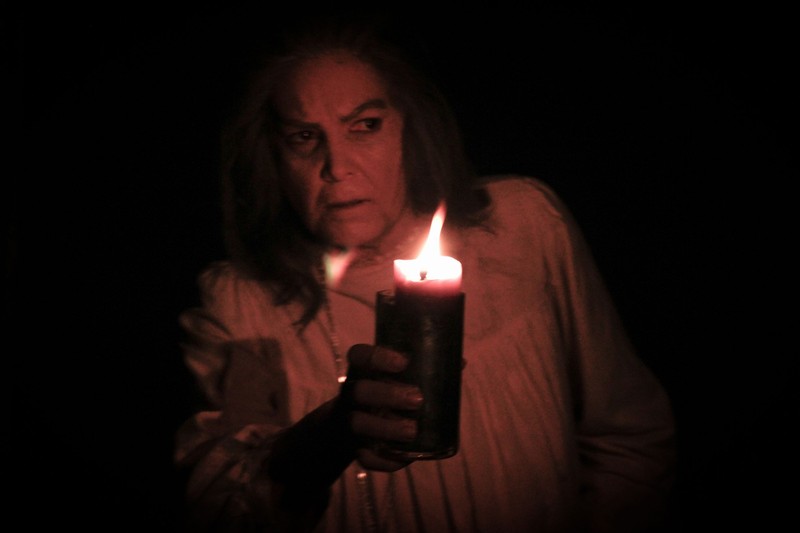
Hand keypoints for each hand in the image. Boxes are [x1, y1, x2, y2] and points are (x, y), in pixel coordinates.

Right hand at [342, 344, 423, 471]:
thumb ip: (425, 371)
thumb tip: (461, 361)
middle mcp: (352, 394)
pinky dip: (382, 459)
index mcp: (363, 371)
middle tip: (417, 399)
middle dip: (387, 395)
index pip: (360, 356)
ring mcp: (349, 421)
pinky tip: (402, 459)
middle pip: (358, 391)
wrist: (358, 427)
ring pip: (356, 423)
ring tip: (412, 430)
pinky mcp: (355, 448)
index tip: (404, 362)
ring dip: (385, 427)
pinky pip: (363, 456)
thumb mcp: (400, 379)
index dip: (377, 357)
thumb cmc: (388, 394)